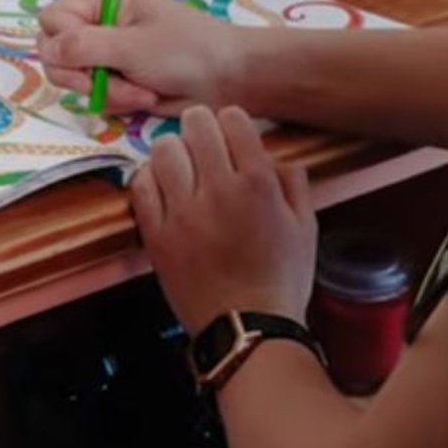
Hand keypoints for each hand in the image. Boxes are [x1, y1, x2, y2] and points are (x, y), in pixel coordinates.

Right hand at [37, 0, 245, 114]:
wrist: (228, 79)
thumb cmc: (188, 50)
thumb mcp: (134, 45)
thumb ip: (86, 46)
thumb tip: (47, 50)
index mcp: (104, 1)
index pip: (53, 19)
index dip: (61, 42)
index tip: (85, 57)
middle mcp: (99, 25)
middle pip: (55, 53)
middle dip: (81, 74)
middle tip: (105, 83)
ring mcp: (107, 56)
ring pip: (74, 80)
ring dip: (106, 91)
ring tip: (142, 90)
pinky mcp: (117, 82)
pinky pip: (96, 97)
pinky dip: (117, 102)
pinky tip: (146, 96)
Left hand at [130, 106, 316, 334]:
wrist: (247, 328)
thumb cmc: (282, 279)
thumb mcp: (307, 226)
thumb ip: (293, 182)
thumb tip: (274, 156)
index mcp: (257, 183)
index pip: (233, 119)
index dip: (232, 121)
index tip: (232, 134)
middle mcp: (217, 189)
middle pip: (195, 126)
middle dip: (201, 126)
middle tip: (204, 141)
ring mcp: (181, 212)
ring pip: (164, 149)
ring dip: (174, 149)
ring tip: (182, 164)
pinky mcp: (156, 234)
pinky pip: (141, 186)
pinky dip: (149, 177)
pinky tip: (163, 187)